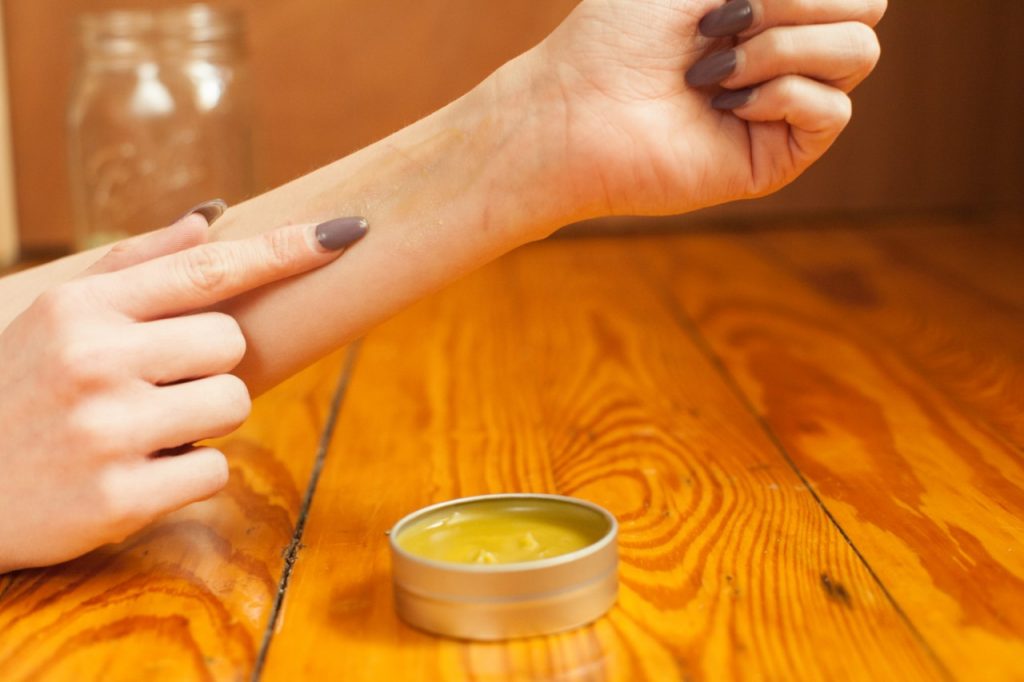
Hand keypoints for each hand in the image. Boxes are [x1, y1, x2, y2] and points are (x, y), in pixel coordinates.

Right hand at [0, 213, 366, 571]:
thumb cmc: (19, 393)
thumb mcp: (56, 318)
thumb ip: (134, 267)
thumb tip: (211, 219)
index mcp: (82, 308)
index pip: (207, 271)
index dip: (283, 251)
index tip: (341, 234)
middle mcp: (94, 360)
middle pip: (233, 344)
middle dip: (212, 368)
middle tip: (156, 387)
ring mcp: (106, 430)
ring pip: (234, 405)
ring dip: (206, 420)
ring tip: (145, 429)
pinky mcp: (117, 498)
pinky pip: (215, 470)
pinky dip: (190, 473)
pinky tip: (138, 472)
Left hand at [532, 0, 884, 216]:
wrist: (576, 110)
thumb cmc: (618, 35)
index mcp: (769, 7)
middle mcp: (785, 52)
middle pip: (867, 10)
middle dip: (797, 1)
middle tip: (720, 22)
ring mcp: (785, 105)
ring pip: (859, 53)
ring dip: (782, 46)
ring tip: (711, 70)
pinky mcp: (779, 156)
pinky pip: (833, 110)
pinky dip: (782, 93)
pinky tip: (726, 104)